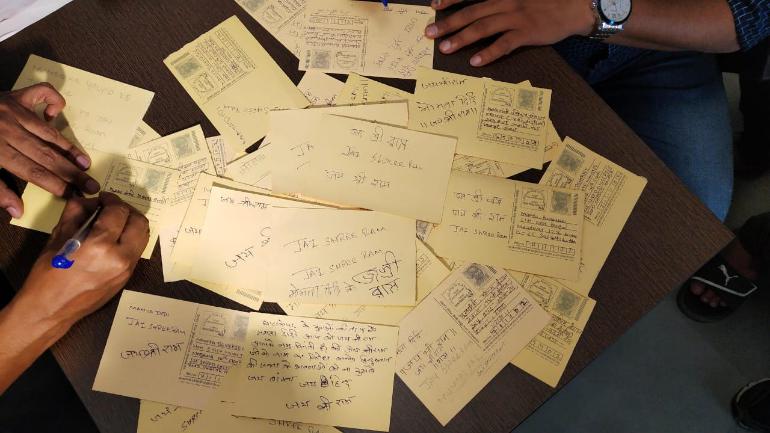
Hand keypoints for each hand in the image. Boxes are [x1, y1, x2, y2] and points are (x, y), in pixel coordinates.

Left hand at [0, 83, 100, 218]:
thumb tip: (17, 211)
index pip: (33, 172)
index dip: (55, 185)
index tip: (73, 196)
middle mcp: (8, 129)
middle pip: (46, 155)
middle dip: (71, 173)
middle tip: (91, 185)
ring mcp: (12, 109)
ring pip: (49, 132)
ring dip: (69, 148)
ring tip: (86, 163)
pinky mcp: (13, 95)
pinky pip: (42, 93)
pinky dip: (54, 100)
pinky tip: (56, 114)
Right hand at [14, 192, 148, 331]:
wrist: (51, 310)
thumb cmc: (48, 274)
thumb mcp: (58, 238)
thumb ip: (75, 213)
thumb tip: (88, 200)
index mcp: (100, 246)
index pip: (118, 212)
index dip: (111, 200)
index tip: (103, 198)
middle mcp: (120, 257)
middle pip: (139, 222)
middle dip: (126, 210)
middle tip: (111, 208)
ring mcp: (127, 269)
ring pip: (143, 236)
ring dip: (132, 224)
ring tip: (114, 222)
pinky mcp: (128, 277)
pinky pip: (137, 250)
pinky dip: (130, 238)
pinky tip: (114, 237)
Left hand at [425, 0, 595, 65]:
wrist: (575, 6)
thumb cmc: (546, 1)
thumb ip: (500, 1)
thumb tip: (481, 10)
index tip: (434, 6)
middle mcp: (506, 1)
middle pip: (472, 12)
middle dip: (448, 23)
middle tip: (429, 34)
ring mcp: (517, 16)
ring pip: (483, 27)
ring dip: (462, 38)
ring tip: (444, 48)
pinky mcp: (527, 32)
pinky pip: (504, 44)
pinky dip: (489, 53)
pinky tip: (476, 62)